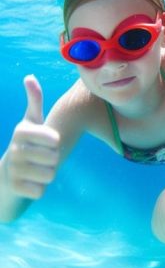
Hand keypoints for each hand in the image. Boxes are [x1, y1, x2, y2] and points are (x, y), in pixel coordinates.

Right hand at [2, 75, 59, 199]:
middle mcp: (14, 149)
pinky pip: (41, 191)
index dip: (56, 144)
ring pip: (50, 174)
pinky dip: (40, 189)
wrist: (6, 175)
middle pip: (55, 158)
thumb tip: (29, 76)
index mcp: (21, 131)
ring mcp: (12, 169)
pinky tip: (30, 183)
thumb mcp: (30, 123)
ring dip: (48, 175)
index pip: (55, 139)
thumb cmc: (26, 145)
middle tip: (41, 159)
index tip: (47, 143)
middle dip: (53, 160)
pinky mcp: (14, 188)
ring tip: (37, 170)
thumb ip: (34, 101)